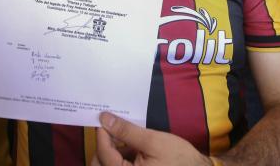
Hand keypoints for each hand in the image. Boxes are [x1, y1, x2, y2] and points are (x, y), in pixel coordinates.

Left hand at [93, 112, 213, 165]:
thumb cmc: (179, 159)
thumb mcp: (153, 141)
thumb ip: (127, 131)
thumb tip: (105, 119)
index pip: (103, 154)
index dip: (102, 134)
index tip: (103, 118)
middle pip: (100, 163)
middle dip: (103, 145)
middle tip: (111, 126)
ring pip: (108, 165)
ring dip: (111, 151)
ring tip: (124, 135)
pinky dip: (120, 157)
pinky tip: (131, 146)